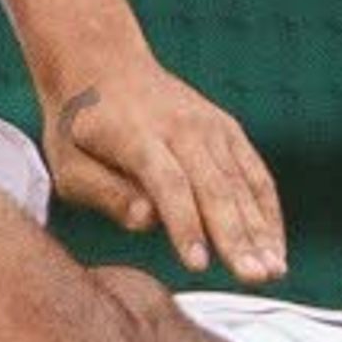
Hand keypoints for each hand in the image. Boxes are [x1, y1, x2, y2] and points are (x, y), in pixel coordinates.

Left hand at [43, 61, 286, 284]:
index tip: (199, 265)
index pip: (168, 183)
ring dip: (260, 230)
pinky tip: (274, 250)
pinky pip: (255, 175)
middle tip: (253, 278)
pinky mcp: (227, 130)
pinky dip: (268, 213)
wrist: (100, 64)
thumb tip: (146, 220)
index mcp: (135, 135)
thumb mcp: (67, 164)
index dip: (185, 224)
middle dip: (235, 236)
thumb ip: (104, 194)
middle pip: (213, 186)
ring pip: (241, 183)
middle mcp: (180, 127)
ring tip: (272, 272)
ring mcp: (209, 126)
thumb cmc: (78, 129)